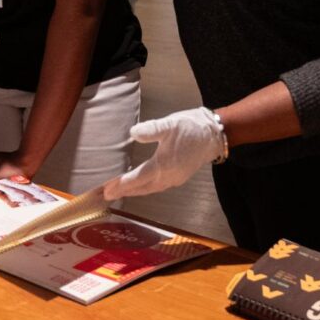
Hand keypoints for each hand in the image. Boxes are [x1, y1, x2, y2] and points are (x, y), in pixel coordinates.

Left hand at [103, 107, 225, 199]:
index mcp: (162, 165)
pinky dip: (145, 188)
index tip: (106, 190)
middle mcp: (168, 177)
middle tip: (106, 194)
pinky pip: (157, 187)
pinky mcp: (179, 177)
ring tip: (119, 191)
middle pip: (141, 188)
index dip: (120, 185)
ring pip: (149, 189)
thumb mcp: (169, 125)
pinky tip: (141, 184)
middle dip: (123, 191)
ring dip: (134, 191)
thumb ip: (150, 129)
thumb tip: (133, 133)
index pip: (136, 179)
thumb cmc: (191, 128)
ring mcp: (174, 179)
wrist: (214, 134)